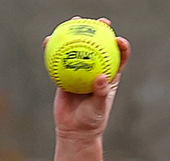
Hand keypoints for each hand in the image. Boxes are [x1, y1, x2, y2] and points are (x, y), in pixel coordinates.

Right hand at [50, 20, 128, 139]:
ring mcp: (81, 71)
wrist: (74, 130)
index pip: (119, 57)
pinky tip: (49, 40)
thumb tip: (101, 77)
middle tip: (98, 21)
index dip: (121, 46)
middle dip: (101, 31)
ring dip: (77, 33)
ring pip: (80, 48)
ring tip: (73, 21)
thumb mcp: (98, 108)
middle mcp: (96, 70)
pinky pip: (60, 59)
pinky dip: (54, 49)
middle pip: (100, 46)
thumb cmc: (91, 121)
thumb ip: (101, 93)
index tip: (117, 39)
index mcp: (110, 76)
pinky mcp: (65, 74)